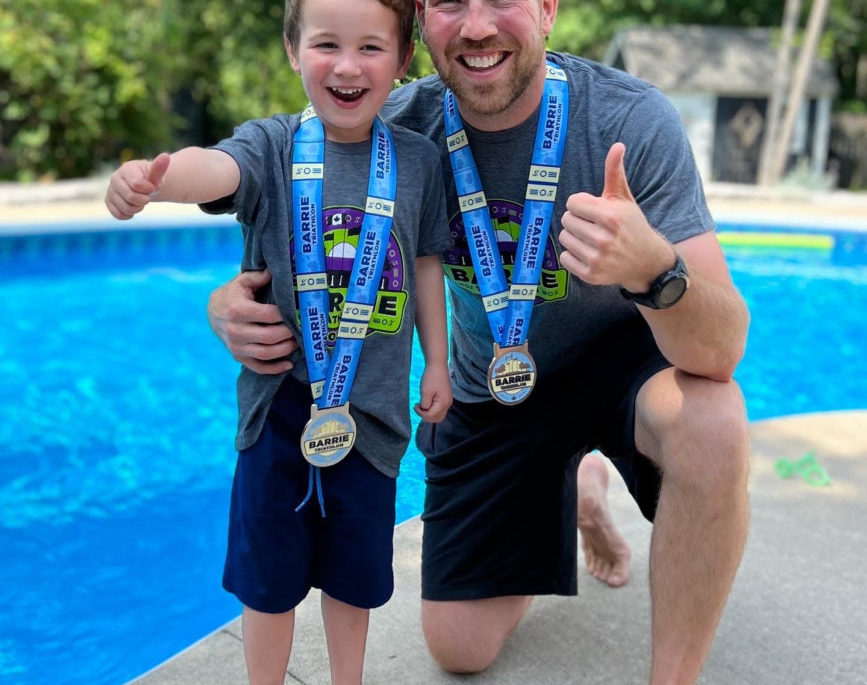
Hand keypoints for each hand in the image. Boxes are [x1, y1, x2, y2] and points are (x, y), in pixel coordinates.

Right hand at [105, 153, 170, 219]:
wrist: (143, 186)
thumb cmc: (150, 179)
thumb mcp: (156, 174)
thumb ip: (159, 167)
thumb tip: (166, 156)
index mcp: (126, 169)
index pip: (137, 184)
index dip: (148, 190)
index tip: (152, 188)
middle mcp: (115, 178)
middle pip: (130, 197)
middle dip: (143, 200)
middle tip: (147, 196)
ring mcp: (110, 190)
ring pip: (125, 208)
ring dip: (137, 208)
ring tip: (140, 201)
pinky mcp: (108, 201)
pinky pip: (118, 214)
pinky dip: (128, 215)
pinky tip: (133, 208)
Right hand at [207, 270, 297, 373]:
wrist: (212, 312)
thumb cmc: (232, 294)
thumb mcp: (242, 281)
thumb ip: (259, 276)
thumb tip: (277, 270)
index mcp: (237, 310)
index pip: (269, 315)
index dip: (286, 315)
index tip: (299, 312)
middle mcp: (235, 330)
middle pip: (270, 337)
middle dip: (289, 334)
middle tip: (301, 329)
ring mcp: (236, 346)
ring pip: (266, 353)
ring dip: (286, 350)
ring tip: (297, 342)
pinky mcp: (238, 357)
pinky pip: (258, 367)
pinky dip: (275, 368)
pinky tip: (288, 364)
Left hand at [414, 363, 451, 422]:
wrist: (437, 365)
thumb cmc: (431, 377)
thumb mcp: (425, 392)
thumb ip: (425, 404)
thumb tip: (425, 411)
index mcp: (443, 403)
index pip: (431, 416)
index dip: (421, 413)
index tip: (415, 405)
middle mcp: (448, 403)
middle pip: (437, 418)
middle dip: (426, 416)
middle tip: (419, 407)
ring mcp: (448, 401)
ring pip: (439, 415)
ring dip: (430, 413)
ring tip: (422, 405)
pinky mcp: (446, 397)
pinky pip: (440, 409)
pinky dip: (433, 409)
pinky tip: (427, 401)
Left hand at [558, 143, 672, 292]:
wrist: (646, 262)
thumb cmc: (631, 226)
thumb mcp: (624, 199)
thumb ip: (615, 172)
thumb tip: (617, 145)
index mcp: (611, 217)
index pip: (572, 203)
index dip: (581, 204)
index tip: (593, 210)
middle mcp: (604, 239)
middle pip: (566, 220)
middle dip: (577, 219)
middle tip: (592, 225)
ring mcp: (597, 259)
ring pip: (564, 238)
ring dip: (574, 236)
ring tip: (591, 238)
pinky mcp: (591, 275)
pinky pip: (564, 258)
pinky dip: (572, 255)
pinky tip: (588, 253)